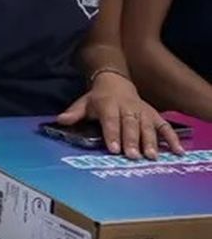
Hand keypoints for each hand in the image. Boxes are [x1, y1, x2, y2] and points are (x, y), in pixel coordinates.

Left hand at [57, 71, 183, 159]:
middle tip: (133, 156)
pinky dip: (172, 138)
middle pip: (130, 125)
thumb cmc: (98, 98)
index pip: (110, 121)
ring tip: (152, 156)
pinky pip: (165, 126)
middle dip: (132, 141)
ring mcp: (143, 111)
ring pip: (147, 126)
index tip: (114, 149)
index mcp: (108, 105)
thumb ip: (74, 112)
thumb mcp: (84, 102)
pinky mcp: (154, 115)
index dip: (112, 135)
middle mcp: (127, 108)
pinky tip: (178, 151)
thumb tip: (60, 120)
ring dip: (151, 142)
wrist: (115, 82)